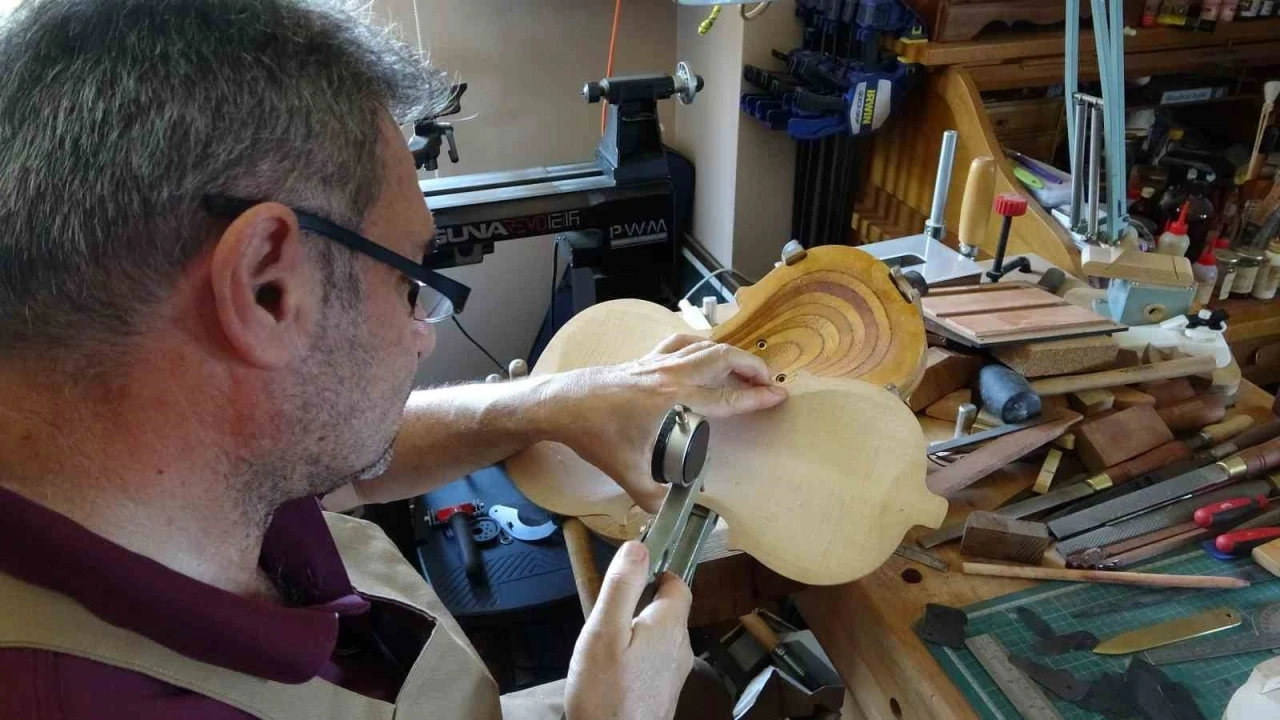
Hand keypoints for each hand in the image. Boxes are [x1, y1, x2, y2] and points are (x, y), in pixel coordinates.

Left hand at [552, 335, 787, 511]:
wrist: (563, 404)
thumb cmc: (594, 434)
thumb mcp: (626, 471)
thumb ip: (651, 497)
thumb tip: (668, 514)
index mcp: (673, 399)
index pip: (726, 396)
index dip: (756, 396)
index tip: (778, 395)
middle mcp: (669, 374)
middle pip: (721, 358)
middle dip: (750, 366)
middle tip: (768, 380)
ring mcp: (656, 362)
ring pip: (703, 346)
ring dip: (728, 352)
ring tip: (743, 365)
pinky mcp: (644, 359)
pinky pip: (679, 342)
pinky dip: (699, 344)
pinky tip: (703, 351)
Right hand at [565, 541, 692, 719]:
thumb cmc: (605, 692)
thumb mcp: (604, 631)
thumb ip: (622, 587)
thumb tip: (639, 545)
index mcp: (671, 625)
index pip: (679, 582)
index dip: (657, 571)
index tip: (629, 574)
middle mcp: (682, 648)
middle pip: (668, 610)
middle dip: (640, 604)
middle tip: (606, 614)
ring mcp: (675, 675)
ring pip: (660, 638)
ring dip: (637, 633)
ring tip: (604, 645)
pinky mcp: (664, 695)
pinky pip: (653, 662)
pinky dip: (636, 657)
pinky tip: (612, 671)